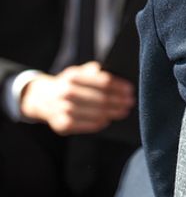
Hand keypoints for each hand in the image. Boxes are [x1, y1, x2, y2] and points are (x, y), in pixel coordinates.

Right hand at [19, 61, 134, 134]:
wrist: (42, 99)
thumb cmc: (70, 83)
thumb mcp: (79, 71)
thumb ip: (95, 70)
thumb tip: (116, 72)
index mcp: (73, 76)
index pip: (103, 82)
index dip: (119, 87)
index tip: (130, 90)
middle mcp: (66, 93)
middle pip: (101, 99)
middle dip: (119, 101)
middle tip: (130, 102)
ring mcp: (62, 110)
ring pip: (95, 113)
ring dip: (112, 113)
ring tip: (123, 112)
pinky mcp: (61, 125)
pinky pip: (86, 126)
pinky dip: (99, 123)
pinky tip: (107, 120)